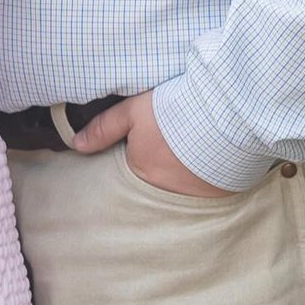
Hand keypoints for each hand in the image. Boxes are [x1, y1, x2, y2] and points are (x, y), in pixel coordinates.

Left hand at [67, 91, 236, 200]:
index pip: (135, 167)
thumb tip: (76, 144)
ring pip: (186, 186)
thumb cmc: (176, 110)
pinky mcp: (223, 194)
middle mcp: (167, 191)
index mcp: (142, 172)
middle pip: (160, 180)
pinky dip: (211, 175)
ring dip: (189, 171)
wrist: (229, 112)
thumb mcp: (134, 111)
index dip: (143, 149)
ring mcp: (197, 195)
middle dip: (165, 165)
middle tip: (177, 140)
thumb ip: (104, 128)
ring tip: (198, 144)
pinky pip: (211, 189)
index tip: (155, 133)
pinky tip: (216, 155)